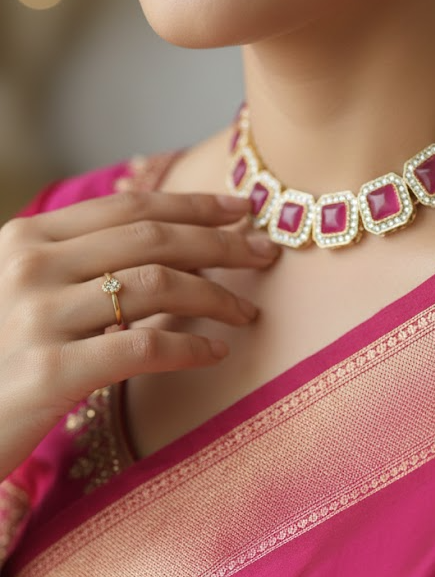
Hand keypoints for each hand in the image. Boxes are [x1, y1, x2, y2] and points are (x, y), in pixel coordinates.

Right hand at [0, 191, 279, 478]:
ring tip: (248, 310)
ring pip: (156, 286)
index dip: (196, 204)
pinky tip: (216, 351)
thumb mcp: (27, 290)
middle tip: (265, 254)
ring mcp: (36, 317)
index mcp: (29, 237)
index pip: (131, 207)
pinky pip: (142, 348)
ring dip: (216, 295)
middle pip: (153, 238)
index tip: (244, 210)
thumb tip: (174, 238)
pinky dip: (190, 347)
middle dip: (221, 243)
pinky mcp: (48, 372)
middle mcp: (30, 266)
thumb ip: (85, 261)